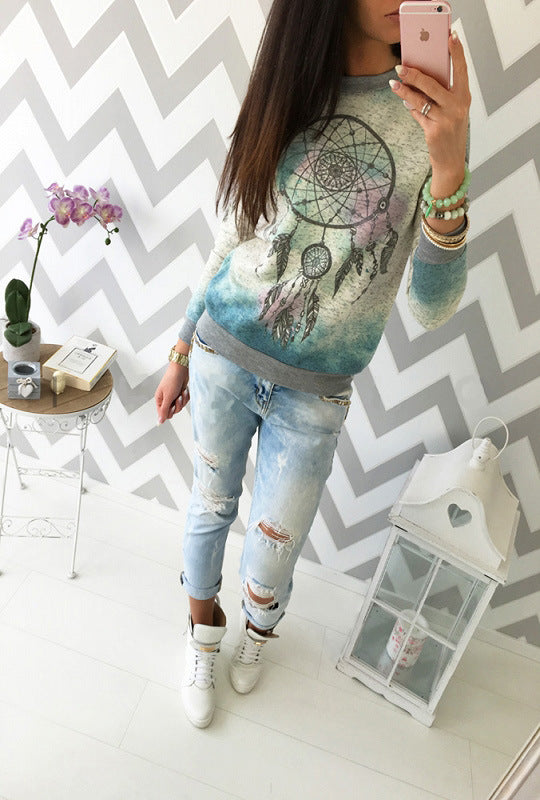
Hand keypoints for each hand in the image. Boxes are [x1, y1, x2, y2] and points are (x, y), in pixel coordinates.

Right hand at [155, 363, 189, 423]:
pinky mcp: (181, 393)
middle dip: (177, 405)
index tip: (172, 405)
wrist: (181, 369)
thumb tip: (159, 421)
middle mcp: (166, 399)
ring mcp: (174, 396)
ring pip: (180, 406)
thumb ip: (164, 410)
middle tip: (177, 397)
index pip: (163, 414)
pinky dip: (186, 396)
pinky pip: (185, 401)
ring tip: (181, 392)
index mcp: (160, 400)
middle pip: (173, 411)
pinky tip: (184, 389)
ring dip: (183, 399)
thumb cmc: (172, 380)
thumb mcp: (167, 397)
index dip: (169, 411)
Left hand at [390, 31, 470, 181]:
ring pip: (420, 100)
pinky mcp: (434, 131)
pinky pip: (418, 114)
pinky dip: (410, 108)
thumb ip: (441, 96)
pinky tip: (404, 101)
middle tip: (401, 67)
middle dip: (414, 74)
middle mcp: (457, 107)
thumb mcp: (452, 112)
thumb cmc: (450, 133)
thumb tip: (420, 79)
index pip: (461, 70)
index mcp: (464, 98)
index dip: (457, 53)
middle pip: (432, 84)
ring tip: (394, 83)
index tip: (450, 37)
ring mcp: (446, 119)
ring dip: (405, 91)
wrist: (451, 162)